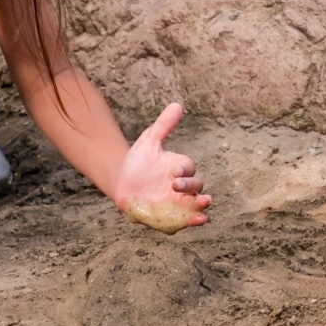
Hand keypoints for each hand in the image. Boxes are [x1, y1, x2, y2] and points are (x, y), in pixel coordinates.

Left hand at [116, 102, 210, 232]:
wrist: (121, 183)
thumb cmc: (138, 161)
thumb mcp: (148, 142)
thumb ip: (163, 125)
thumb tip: (177, 105)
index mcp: (180, 168)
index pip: (189, 168)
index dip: (184, 169)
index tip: (173, 171)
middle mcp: (184, 186)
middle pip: (196, 185)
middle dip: (189, 185)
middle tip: (175, 184)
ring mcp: (179, 203)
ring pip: (196, 204)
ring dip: (201, 204)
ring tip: (203, 203)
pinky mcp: (171, 217)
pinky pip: (185, 220)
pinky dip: (194, 221)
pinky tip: (198, 220)